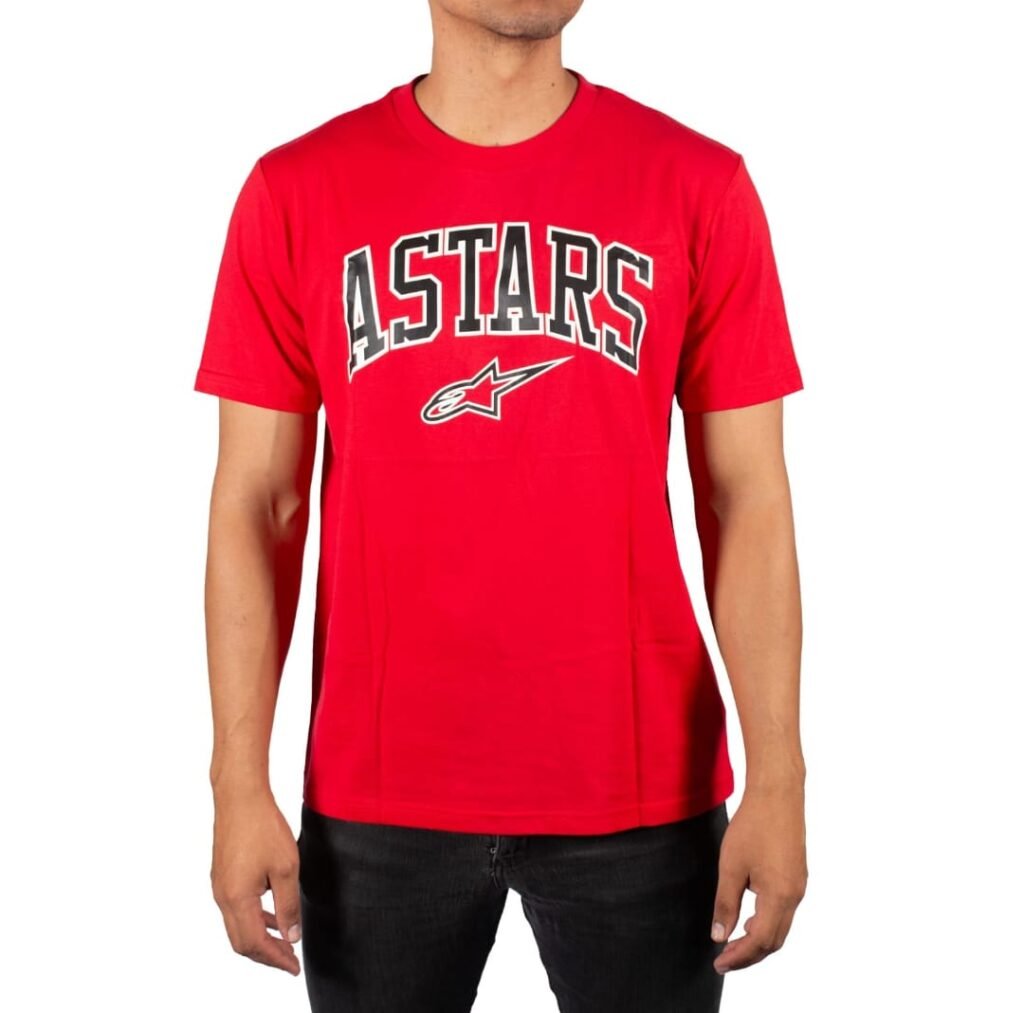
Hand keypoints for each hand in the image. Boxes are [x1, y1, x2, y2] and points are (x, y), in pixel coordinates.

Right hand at [210, 789, 302, 974]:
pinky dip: (254, 919)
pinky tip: (272, 913)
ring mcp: (219, 885)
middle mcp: (222, 896)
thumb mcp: (286, 868)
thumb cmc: (263, 827)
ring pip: (237, 926)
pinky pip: (235, 908)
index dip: (275, 959)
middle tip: (290, 960)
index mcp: (237, 899)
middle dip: (266, 954)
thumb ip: (288, 905)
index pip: (254, 944)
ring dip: (260, 937)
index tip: (294, 967)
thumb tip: (291, 936)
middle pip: (241, 942)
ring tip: (285, 940)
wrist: (240, 796)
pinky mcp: (222, 874)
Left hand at [710, 784, 807, 973]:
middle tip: (724, 959)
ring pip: (780, 926)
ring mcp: (799, 885)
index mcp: (780, 896)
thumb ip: (725, 904)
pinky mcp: (797, 875)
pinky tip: (749, 917)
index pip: (760, 941)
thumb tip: (719, 936)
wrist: (777, 794)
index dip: (739, 957)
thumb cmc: (753, 825)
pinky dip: (766, 922)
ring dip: (758, 940)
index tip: (719, 964)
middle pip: (774, 940)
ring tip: (733, 943)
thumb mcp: (730, 866)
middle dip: (749, 954)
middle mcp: (795, 895)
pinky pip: (784, 910)